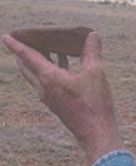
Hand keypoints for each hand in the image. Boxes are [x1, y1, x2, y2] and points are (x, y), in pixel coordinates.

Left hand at [2, 32, 123, 163]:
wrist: (95, 131)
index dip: (17, 45)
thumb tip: (92, 34)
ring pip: (35, 74)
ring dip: (36, 60)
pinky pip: (46, 81)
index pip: (28, 57)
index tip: (6, 36)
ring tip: (46, 47)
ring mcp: (49, 97)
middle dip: (23, 52)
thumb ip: (92, 51)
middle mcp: (44, 88)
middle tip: (25, 39)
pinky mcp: (56, 102)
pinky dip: (49, 67)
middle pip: (26, 66)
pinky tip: (64, 62)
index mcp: (49, 78)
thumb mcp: (95, 72)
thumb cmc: (94, 102)